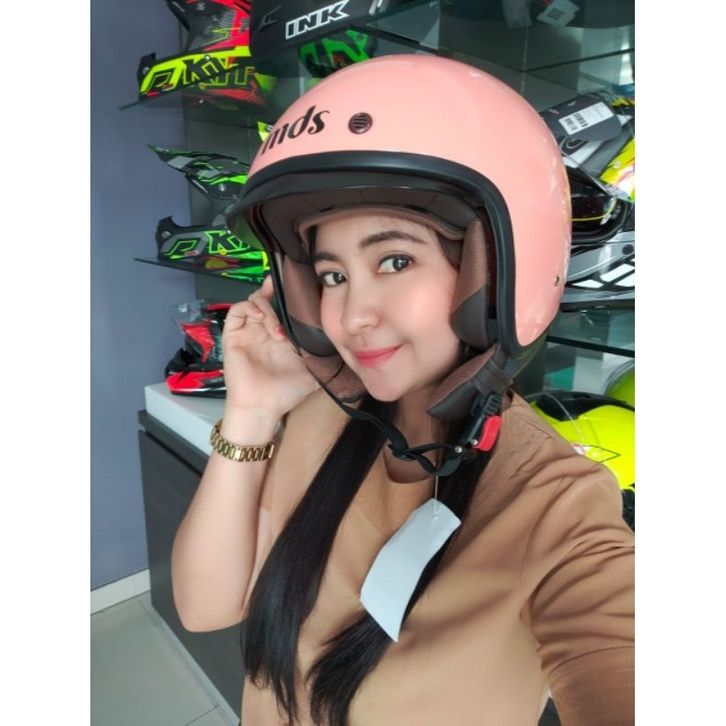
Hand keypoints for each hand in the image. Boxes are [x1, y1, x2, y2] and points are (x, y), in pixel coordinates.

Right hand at [221, 275, 319, 416]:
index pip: (285, 306)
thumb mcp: (314, 370)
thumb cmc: (286, 392)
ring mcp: (249, 330)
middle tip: (286, 288)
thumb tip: (343, 344)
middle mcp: (265, 329)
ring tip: (277, 328)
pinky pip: (238, 311)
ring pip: (254, 300)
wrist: (264, 407)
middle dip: (277, 289)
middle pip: (268, 296)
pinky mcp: (233, 335)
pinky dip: (250, 308)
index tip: (303, 287)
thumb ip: (325, 356)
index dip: (291, 295)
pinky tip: (262, 319)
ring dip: (267, 307)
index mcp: (283, 334)